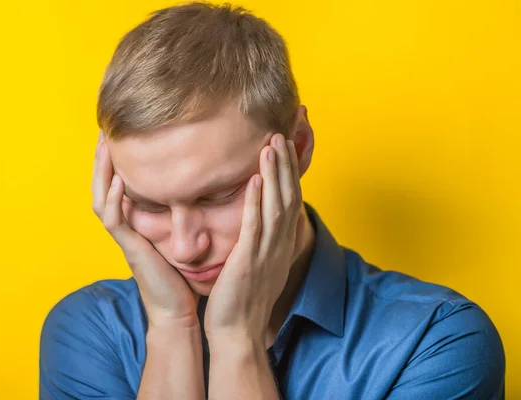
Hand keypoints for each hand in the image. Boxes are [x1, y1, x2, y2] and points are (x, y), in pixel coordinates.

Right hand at [91, 130, 198, 328]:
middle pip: (101, 188)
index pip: (116, 186)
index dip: (114, 162)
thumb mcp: (177, 237)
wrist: (177, 311)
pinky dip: (115, 201)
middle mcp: (125, 228)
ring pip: (101, 200)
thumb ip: (178, 214)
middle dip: (101, 160)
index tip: (119, 135)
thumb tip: (196, 188)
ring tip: (105, 147)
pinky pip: (115, 222)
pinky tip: (120, 183)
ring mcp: (125, 239)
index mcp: (134, 223)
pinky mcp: (131, 250)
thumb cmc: (179, 276)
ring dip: (102, 174)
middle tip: (103, 132)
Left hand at [204, 133, 302, 341]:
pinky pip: (255, 227)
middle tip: (283, 131)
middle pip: (288, 195)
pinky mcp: (248, 261)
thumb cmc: (244, 297)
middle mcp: (279, 245)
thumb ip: (262, 239)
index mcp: (281, 244)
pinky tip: (254, 180)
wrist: (238, 332)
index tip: (286, 143)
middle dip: (286, 163)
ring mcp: (266, 253)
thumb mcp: (259, 263)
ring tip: (271, 144)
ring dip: (274, 174)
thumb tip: (260, 217)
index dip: (290, 171)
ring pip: (276, 206)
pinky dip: (256, 202)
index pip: (290, 199)